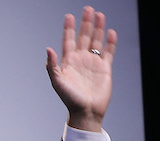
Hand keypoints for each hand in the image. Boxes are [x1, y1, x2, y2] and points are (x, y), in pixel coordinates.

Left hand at [46, 6, 116, 130]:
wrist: (86, 111)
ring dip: (98, 28)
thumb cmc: (70, 99)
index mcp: (68, 61)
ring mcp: (93, 62)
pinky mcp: (105, 68)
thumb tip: (48, 49)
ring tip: (100, 15)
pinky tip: (111, 32)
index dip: (69, 28)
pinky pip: (109, 51)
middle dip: (86, 23)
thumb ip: (52, 66)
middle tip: (88, 9)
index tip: (69, 16)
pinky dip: (110, 42)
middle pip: (84, 36)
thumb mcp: (57, 82)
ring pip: (97, 41)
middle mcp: (81, 59)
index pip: (68, 40)